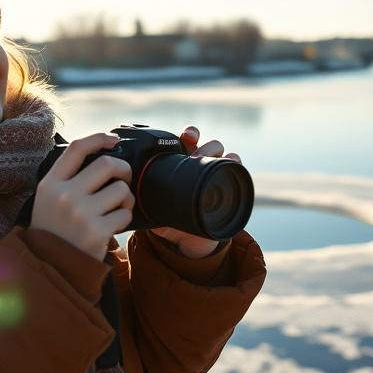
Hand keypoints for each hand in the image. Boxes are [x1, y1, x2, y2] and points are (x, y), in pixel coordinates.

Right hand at [30, 133, 134, 260]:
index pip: (77, 149)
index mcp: (50, 183)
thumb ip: (67, 178)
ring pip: (121, 190)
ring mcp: (81, 213)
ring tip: (117, 208)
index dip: (98, 138)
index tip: (113, 139)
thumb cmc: (53, 229)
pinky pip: (125, 214)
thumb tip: (103, 154)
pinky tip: (113, 225)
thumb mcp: (47, 199)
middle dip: (123, 169)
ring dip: (125, 198)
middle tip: (124, 178)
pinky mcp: (97, 232)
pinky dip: (124, 218)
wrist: (50, 267)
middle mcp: (64, 195)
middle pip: (107, 164)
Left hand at [150, 125, 242, 258]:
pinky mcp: (229, 182)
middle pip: (206, 144)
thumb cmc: (174, 218)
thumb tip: (136, 208)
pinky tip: (232, 161)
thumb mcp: (160, 212)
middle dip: (203, 145)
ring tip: (211, 160)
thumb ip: (150, 207)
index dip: (190, 134)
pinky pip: (235, 167)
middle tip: (195, 156)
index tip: (186, 136)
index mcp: (182, 163)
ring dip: (217, 152)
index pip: (187, 141)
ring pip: (221, 152)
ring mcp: (216, 171)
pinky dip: (234, 161)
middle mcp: (201, 163)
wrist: (193, 238)